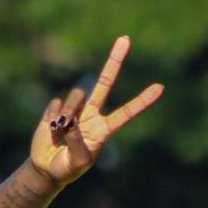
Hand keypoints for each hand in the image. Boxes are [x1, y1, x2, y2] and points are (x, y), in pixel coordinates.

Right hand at [29, 36, 163, 186]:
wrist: (47, 169)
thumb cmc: (68, 169)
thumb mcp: (78, 164)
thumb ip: (78, 144)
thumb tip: (71, 121)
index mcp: (104, 129)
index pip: (127, 113)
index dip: (143, 101)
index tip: (160, 87)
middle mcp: (93, 115)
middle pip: (105, 84)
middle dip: (114, 61)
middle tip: (126, 38)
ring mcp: (75, 110)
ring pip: (76, 96)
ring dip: (68, 113)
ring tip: (60, 131)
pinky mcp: (56, 108)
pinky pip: (56, 104)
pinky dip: (52, 118)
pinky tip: (51, 129)